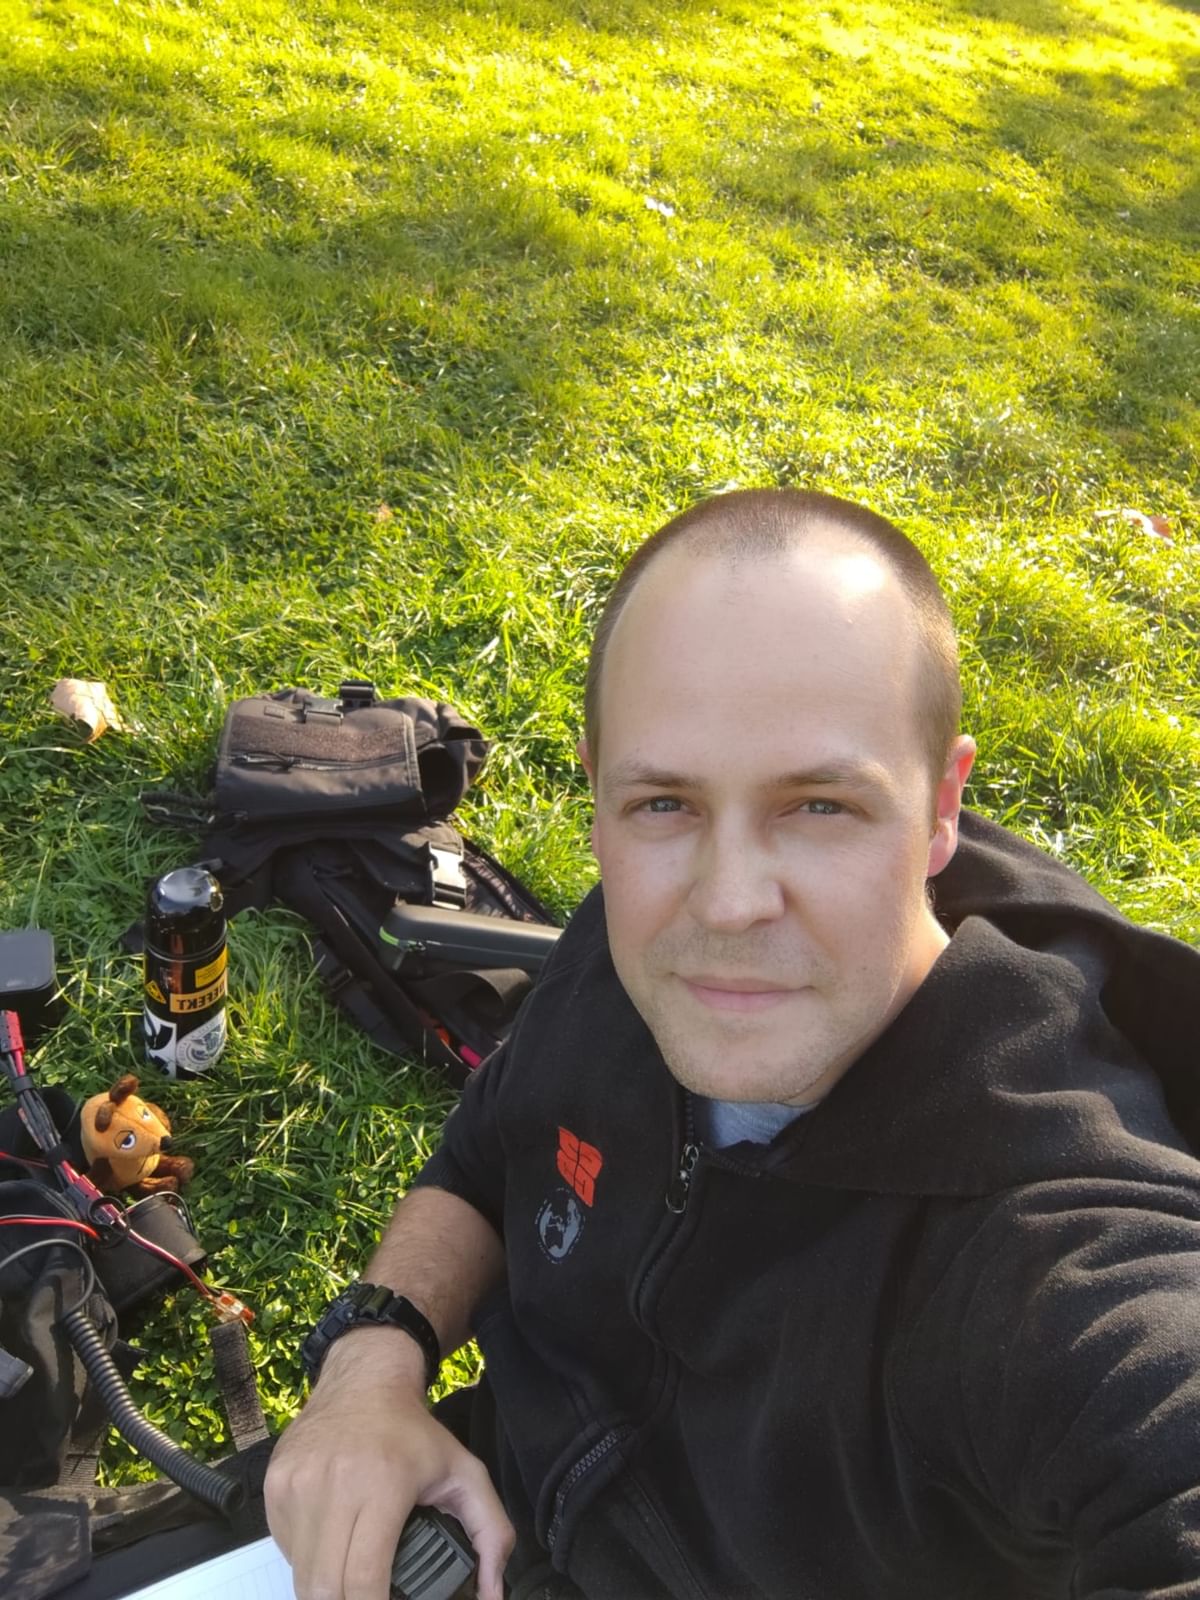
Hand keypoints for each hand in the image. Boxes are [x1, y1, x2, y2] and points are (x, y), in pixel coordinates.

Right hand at [265, 1331, 514, 1599]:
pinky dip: (309, 1563)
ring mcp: (296, 1485)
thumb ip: (492, 1535)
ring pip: (301, 1578)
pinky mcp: (274, 1487)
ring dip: (327, 1590)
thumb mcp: (466, 1474)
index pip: (363, 1579)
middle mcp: (332, 1485)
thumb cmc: (413, 1432)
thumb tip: (493, 1595)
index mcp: (383, 1484)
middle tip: (371, 1597)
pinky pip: (287, 1551)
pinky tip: (332, 1547)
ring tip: (353, 1578)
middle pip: (325, 1589)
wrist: (363, 1379)